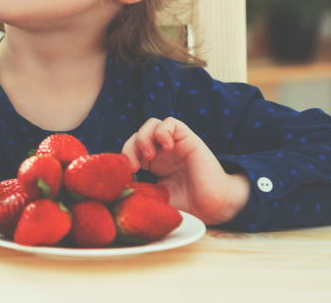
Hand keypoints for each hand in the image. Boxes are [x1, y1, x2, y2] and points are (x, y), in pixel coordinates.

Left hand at [121, 117, 249, 225]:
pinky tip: (166, 147)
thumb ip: (140, 191)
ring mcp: (175, 144)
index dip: (124, 157)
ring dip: (143, 137)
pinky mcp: (189, 139)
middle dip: (130, 147)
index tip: (127, 175)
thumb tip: (117, 187)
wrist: (214, 207)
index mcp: (153, 164)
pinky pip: (171, 123)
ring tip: (149, 156)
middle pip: (137, 135)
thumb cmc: (188, 205)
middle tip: (134, 167)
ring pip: (151, 124)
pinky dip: (163, 131)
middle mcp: (163, 151)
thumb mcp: (157, 198)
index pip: (131, 148)